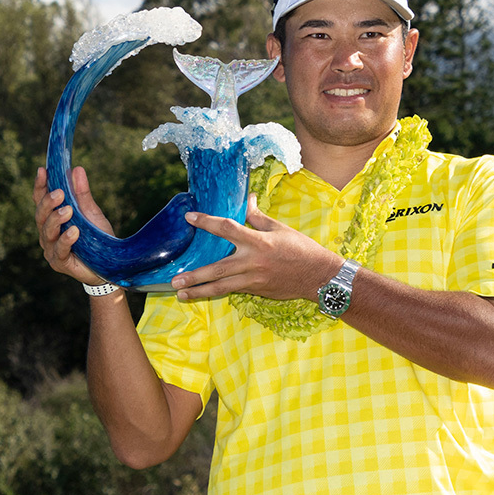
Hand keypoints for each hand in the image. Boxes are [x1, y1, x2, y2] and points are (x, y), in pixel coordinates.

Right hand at [33, 166, 113, 284]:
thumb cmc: (97, 238)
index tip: (43, 171)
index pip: (40, 200)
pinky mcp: (59, 263)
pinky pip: (59, 250)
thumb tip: (77, 169)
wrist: (110, 265)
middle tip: (59, 193)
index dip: (40, 186)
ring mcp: (51, 249)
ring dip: (56, 220)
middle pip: (40, 215)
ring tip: (67, 210)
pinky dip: (65, 239)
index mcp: (52, 219)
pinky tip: (73, 231)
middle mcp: (48, 233)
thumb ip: (82, 194)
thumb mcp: (91, 213)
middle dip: (48, 203)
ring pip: (47, 232)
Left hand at [170, 194, 342, 300]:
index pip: (227, 228)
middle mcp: (253, 262)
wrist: (319, 276)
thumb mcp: (281, 229)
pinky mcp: (257, 291)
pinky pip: (233, 290)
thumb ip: (259, 217)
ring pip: (221, 287)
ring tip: (180, 294)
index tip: (189, 217)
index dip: (206, 221)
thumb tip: (248, 200)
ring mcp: (254, 280)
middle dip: (194, 275)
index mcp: (258, 241)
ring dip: (199, 291)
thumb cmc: (302, 249)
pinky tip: (202, 294)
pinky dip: (217, 291)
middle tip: (174, 279)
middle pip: (217, 269)